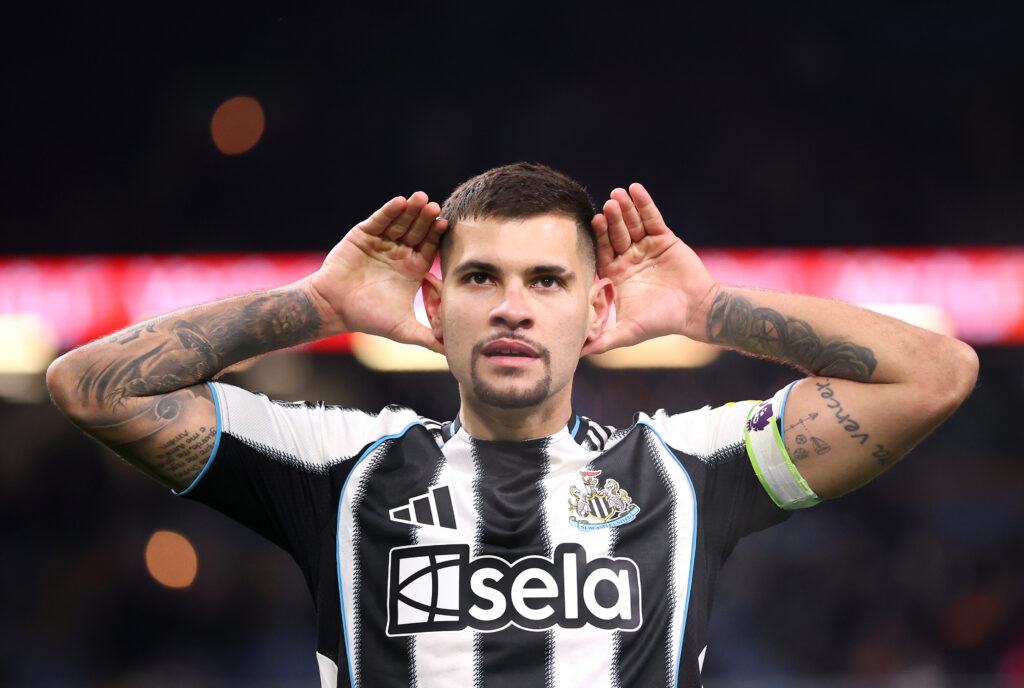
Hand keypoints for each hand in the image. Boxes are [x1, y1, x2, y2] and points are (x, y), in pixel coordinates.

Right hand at [310, 192, 447, 351]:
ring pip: (401, 222)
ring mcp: (382, 242)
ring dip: (411, 210)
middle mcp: (400, 252)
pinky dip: (389, 211)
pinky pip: (379, 220)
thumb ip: (429, 339)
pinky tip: (400, 202)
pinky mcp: (364, 235)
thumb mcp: (404, 329)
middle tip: (436, 207)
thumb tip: (453, 354)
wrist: (334, 308)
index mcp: (413, 268)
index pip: (430, 247)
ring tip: (421, 198)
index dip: (437, 236)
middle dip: (426, 219)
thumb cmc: (368, 318)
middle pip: (418, 230)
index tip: (446, 226)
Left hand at [584, 183, 718, 354]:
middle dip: (612, 220)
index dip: (599, 237)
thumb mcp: (628, 332)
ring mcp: (645, 247)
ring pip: (632, 223)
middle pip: (616, 234)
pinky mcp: (664, 238)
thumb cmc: (661, 322)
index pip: (602, 251)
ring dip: (625, 209)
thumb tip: (577, 352)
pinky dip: (644, 204)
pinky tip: (636, 189)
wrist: (696, 310)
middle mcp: (628, 258)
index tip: (594, 222)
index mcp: (616, 274)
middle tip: (607, 206)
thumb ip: (603, 340)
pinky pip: (652, 218)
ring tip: (619, 193)